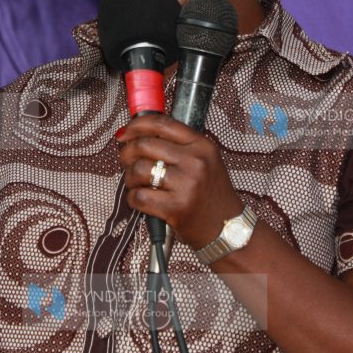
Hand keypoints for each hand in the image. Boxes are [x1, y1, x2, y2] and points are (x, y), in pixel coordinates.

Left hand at [117, 114, 243, 247]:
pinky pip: (139, 196)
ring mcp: (186, 185)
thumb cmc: (211, 196)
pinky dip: (133, 198)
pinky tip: (141, 200)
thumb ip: (178, 146)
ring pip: (138, 170)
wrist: (226, 228)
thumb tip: (139, 135)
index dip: (137, 125)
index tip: (126, 132)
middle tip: (126, 161)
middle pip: (145, 145)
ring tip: (137, 184)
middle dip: (127, 153)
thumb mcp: (205, 161)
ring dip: (130, 178)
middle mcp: (195, 162)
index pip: (162, 124)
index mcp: (201, 146)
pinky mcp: (176, 208)